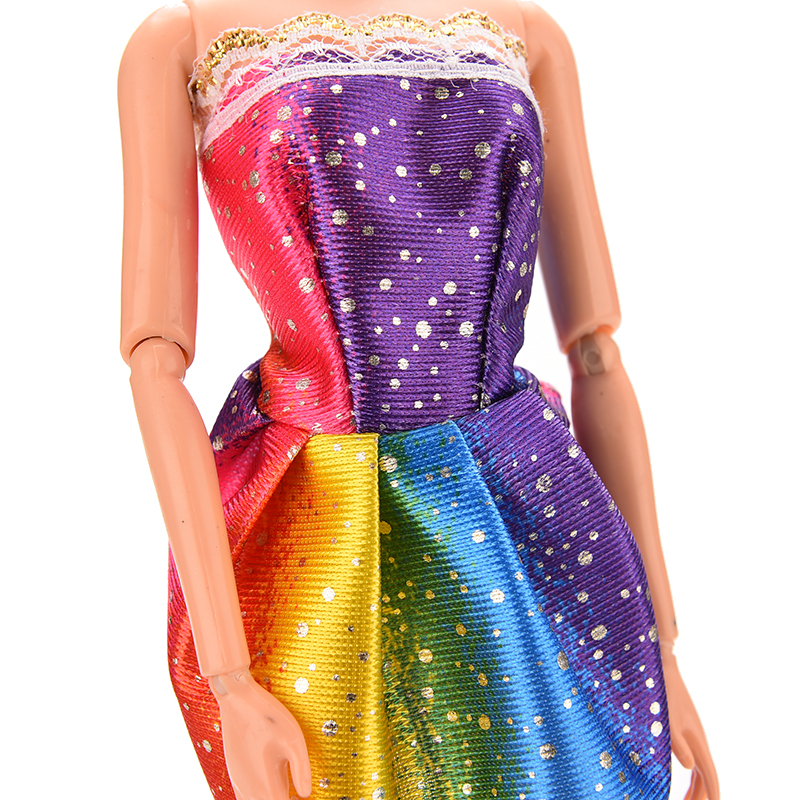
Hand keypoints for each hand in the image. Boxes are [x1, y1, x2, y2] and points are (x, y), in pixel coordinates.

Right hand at [209, 670, 311, 799]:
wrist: (237, 701)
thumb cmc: (269, 718)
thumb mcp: (294, 740)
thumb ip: (301, 771)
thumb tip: (306, 794)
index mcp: (267, 786)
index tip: (303, 797)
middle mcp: (250, 790)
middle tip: (293, 791)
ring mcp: (240, 782)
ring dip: (269, 798)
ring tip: (286, 789)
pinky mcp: (235, 774)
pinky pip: (245, 796)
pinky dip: (259, 795)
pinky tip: (269, 786)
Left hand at [661, 647, 718, 799]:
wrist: (659, 664)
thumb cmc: (660, 690)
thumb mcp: (665, 717)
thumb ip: (676, 742)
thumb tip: (689, 765)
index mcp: (696, 740)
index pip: (709, 776)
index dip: (712, 796)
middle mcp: (698, 740)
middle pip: (706, 778)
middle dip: (701, 797)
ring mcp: (692, 735)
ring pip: (700, 770)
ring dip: (696, 789)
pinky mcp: (682, 729)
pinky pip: (692, 758)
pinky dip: (691, 775)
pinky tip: (686, 780)